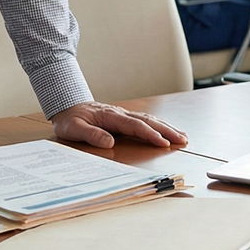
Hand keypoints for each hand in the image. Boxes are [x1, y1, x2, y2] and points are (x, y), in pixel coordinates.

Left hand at [52, 101, 187, 148]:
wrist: (67, 105)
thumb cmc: (70, 119)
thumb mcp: (74, 128)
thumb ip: (91, 134)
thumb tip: (109, 142)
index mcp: (110, 116)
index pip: (135, 125)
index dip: (150, 134)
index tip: (163, 143)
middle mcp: (120, 113)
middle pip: (148, 121)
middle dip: (166, 130)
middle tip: (182, 140)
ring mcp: (123, 114)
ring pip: (149, 119)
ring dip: (166, 127)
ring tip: (182, 136)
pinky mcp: (124, 118)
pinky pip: (145, 121)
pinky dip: (159, 125)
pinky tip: (167, 130)